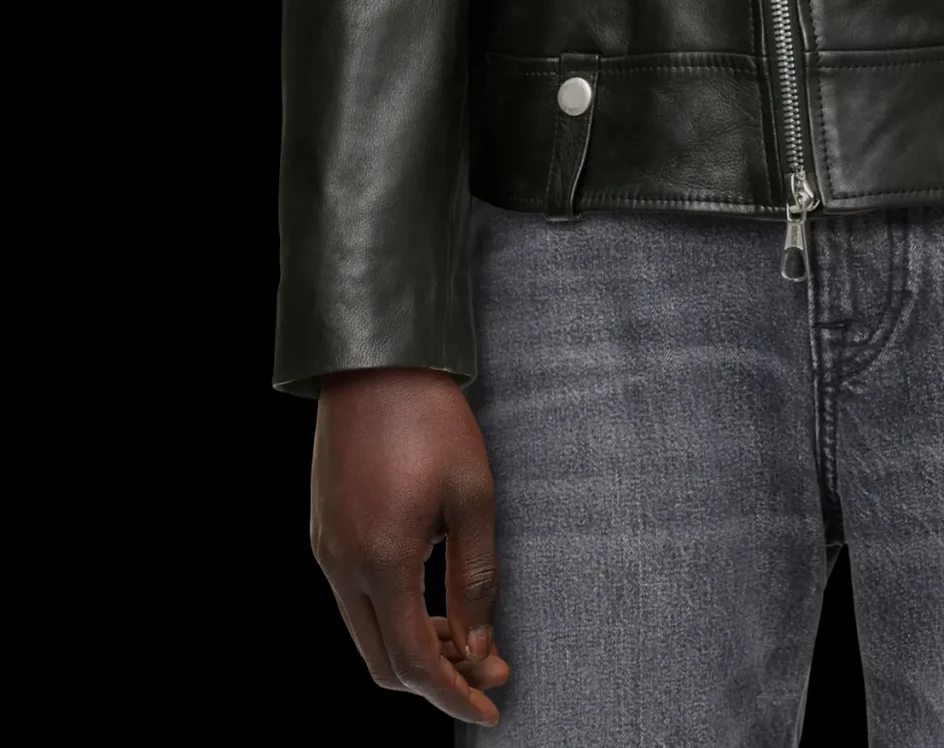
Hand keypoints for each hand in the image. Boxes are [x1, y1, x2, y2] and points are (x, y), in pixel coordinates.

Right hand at [311, 366, 510, 725]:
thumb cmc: (431, 419)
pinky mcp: (323, 531)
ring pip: (366, 634)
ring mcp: (326, 549)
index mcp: (382, 561)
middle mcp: (342, 565)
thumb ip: (476, 581)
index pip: (415, 662)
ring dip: (413, 646)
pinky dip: (391, 615)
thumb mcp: (473, 496)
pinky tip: (430, 596)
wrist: (374, 361)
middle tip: (488, 667)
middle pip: (383, 663)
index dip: (455, 696)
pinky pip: (354, 600)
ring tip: (465, 631)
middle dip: (437, 678)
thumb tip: (479, 650)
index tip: (490, 711)